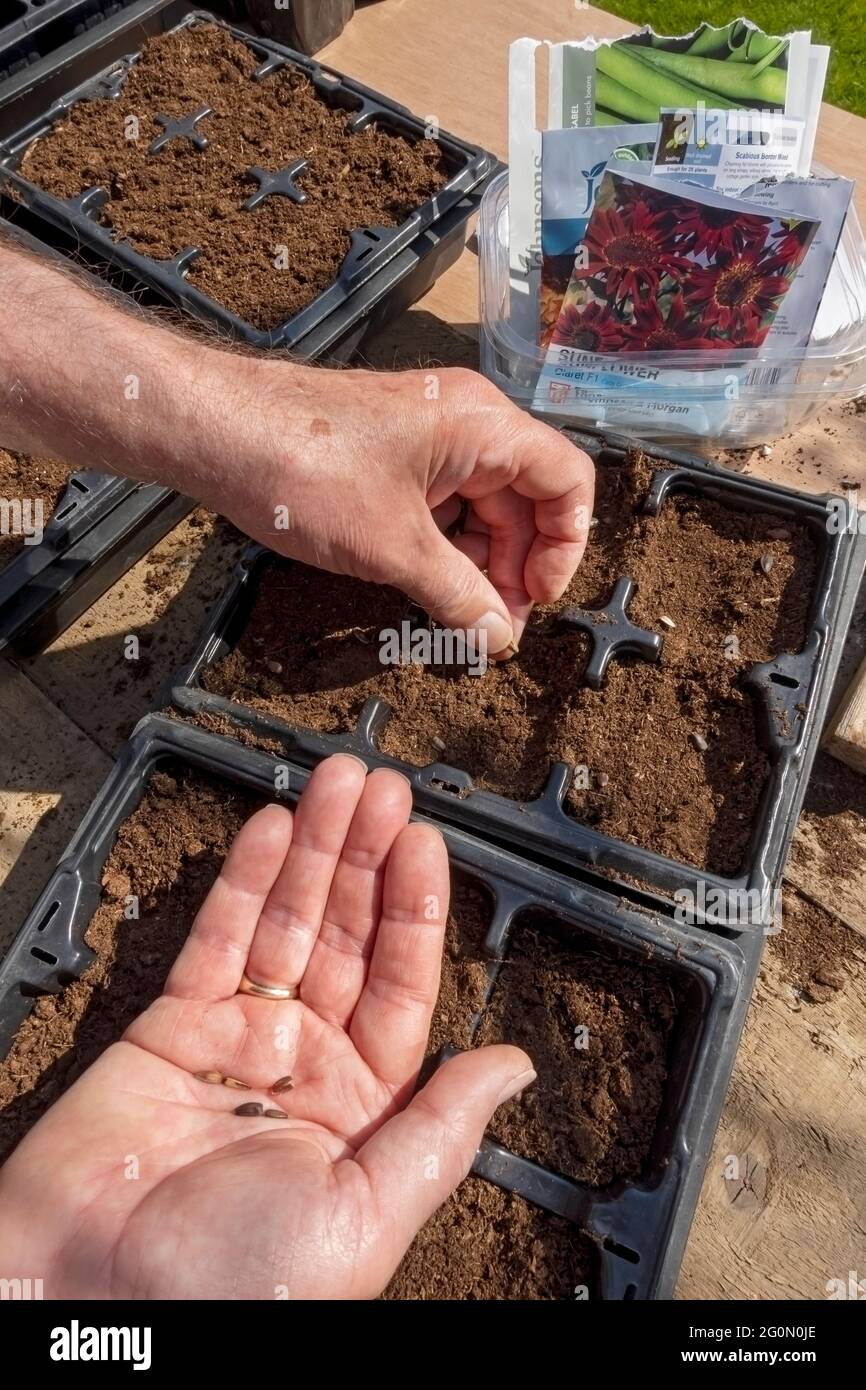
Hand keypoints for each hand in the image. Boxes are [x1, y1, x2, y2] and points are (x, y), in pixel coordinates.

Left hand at [0, 239, 594, 654]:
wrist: (215, 430)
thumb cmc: (306, 472)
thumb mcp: (393, 548)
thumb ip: (457, 595)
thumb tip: (499, 638)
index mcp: (484, 426)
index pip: (567, 481)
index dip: (564, 548)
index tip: (531, 600)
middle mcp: (466, 421)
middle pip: (525, 498)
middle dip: (515, 567)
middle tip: (490, 628)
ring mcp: (427, 434)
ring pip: (481, 505)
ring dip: (477, 563)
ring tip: (455, 617)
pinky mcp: (392, 451)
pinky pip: (441, 501)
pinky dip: (442, 546)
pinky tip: (423, 586)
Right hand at [0, 756, 532, 1299]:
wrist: (98, 1297)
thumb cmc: (235, 1287)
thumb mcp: (367, 1215)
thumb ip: (441, 1131)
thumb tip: (516, 1064)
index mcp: (363, 1106)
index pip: (402, 984)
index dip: (414, 909)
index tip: (423, 842)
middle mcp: (308, 1062)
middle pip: (346, 937)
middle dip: (364, 858)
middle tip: (380, 786)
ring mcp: (240, 1036)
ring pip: (285, 922)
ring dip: (312, 849)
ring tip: (336, 781)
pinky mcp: (172, 1023)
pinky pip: (217, 938)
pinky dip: (243, 880)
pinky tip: (272, 828)